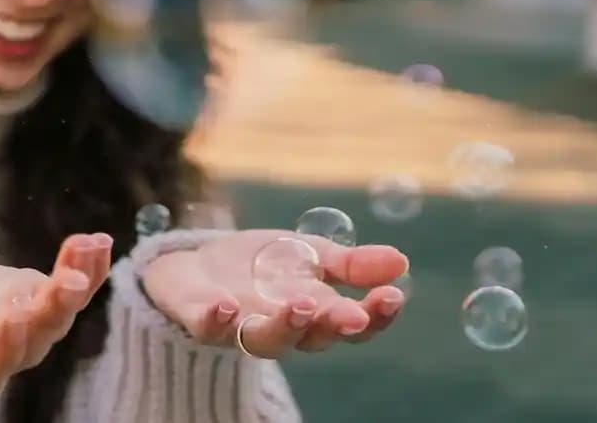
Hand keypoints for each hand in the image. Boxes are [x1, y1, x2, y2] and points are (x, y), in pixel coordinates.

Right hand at [0, 233, 113, 399]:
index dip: (2, 348)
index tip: (12, 315)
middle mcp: (0, 354)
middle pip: (34, 341)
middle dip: (52, 309)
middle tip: (69, 280)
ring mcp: (25, 327)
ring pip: (62, 313)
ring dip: (80, 280)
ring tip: (91, 246)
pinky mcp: (38, 297)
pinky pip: (72, 285)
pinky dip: (86, 264)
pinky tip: (97, 238)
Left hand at [140, 229, 408, 358]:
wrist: (195, 267)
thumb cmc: (261, 268)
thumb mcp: (310, 255)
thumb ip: (350, 263)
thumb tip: (401, 261)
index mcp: (314, 313)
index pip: (352, 325)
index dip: (374, 316)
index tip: (392, 295)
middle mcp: (281, 328)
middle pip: (312, 338)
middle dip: (332, 325)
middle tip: (351, 314)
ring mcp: (239, 327)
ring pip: (265, 341)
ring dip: (284, 326)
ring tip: (299, 305)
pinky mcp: (199, 318)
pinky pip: (207, 327)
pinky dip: (217, 319)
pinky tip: (226, 305)